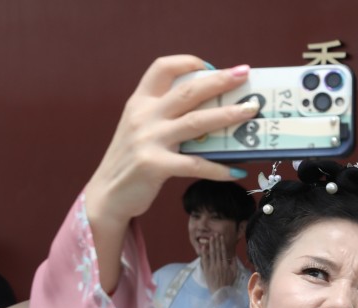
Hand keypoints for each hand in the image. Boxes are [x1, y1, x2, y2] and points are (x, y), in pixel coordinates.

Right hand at [83, 56, 259, 290]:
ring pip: (196, 122)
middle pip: (188, 91)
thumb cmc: (133, 160)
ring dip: (228, 115)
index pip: (162, 68)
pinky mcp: (155, 165)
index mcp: (140, 102)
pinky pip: (196, 165)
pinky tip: (238, 171)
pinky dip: (220, 168)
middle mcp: (143, 116)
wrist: (107, 195)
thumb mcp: (142, 129)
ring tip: (251, 111)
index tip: (214, 66)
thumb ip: (167, 116)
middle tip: (245, 74)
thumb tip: (213, 112)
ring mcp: (149, 140)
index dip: (188, 62)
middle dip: (219, 80)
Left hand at [200, 234, 236, 292]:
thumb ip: (234, 263)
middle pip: (216, 250)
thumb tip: (233, 255)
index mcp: (225, 264)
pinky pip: (204, 260)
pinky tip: (203, 247)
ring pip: (211, 254)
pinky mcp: (206, 270)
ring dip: (210, 245)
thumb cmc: (228, 283)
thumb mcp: (234, 273)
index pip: (223, 251)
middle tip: (215, 234)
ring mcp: (211, 267)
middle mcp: (218, 264)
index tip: (221, 237)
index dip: (222, 243)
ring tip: (210, 238)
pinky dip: (204, 253)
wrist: (220, 292)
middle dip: (216, 242)